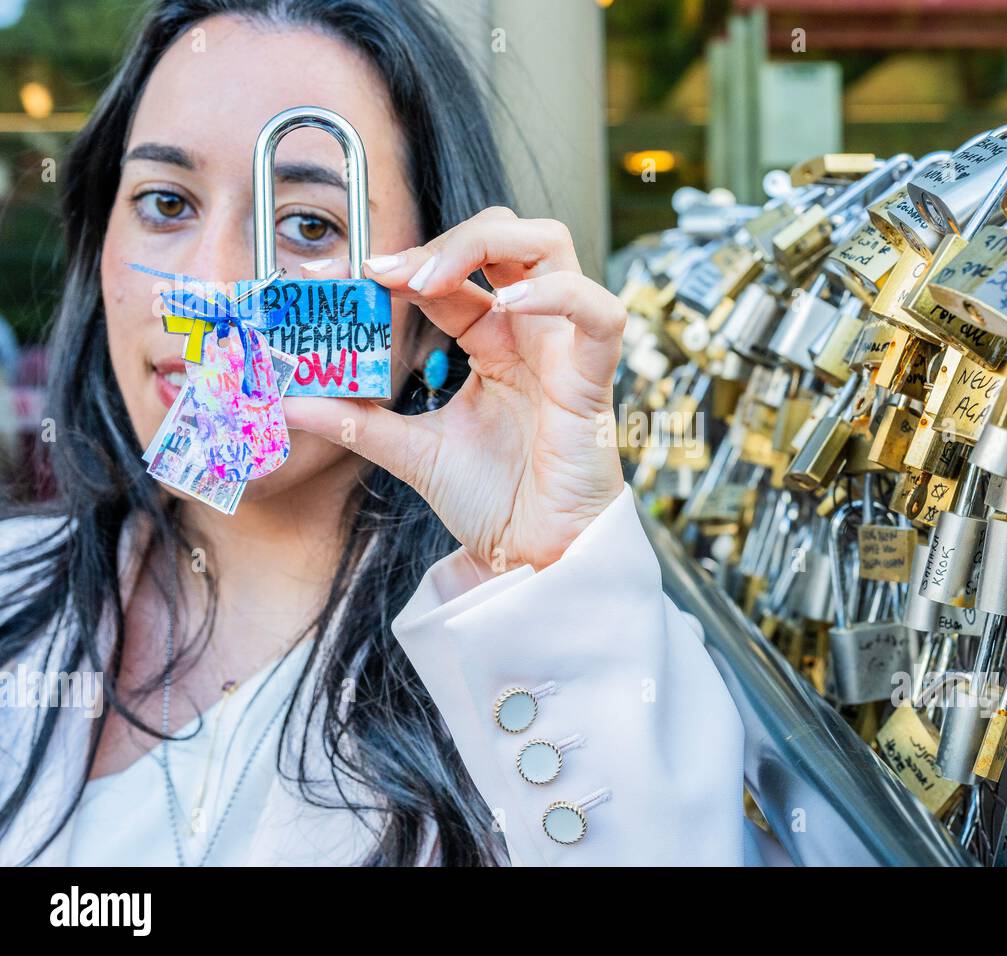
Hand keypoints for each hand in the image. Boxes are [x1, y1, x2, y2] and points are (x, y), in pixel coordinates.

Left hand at [284, 207, 626, 571]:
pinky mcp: (594, 379)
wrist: (535, 559)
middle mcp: (530, 334)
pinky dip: (557, 294)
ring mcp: (564, 349)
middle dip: (451, 238)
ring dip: (491, 243)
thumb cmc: (494, 503)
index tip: (364, 275)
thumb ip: (357, 422)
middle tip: (396, 273)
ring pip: (552, 248)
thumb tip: (288, 400)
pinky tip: (508, 305)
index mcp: (493, 343)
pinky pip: (599, 314)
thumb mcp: (412, 453)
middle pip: (509, 238)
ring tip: (436, 278)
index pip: (458, 274)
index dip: (413, 261)